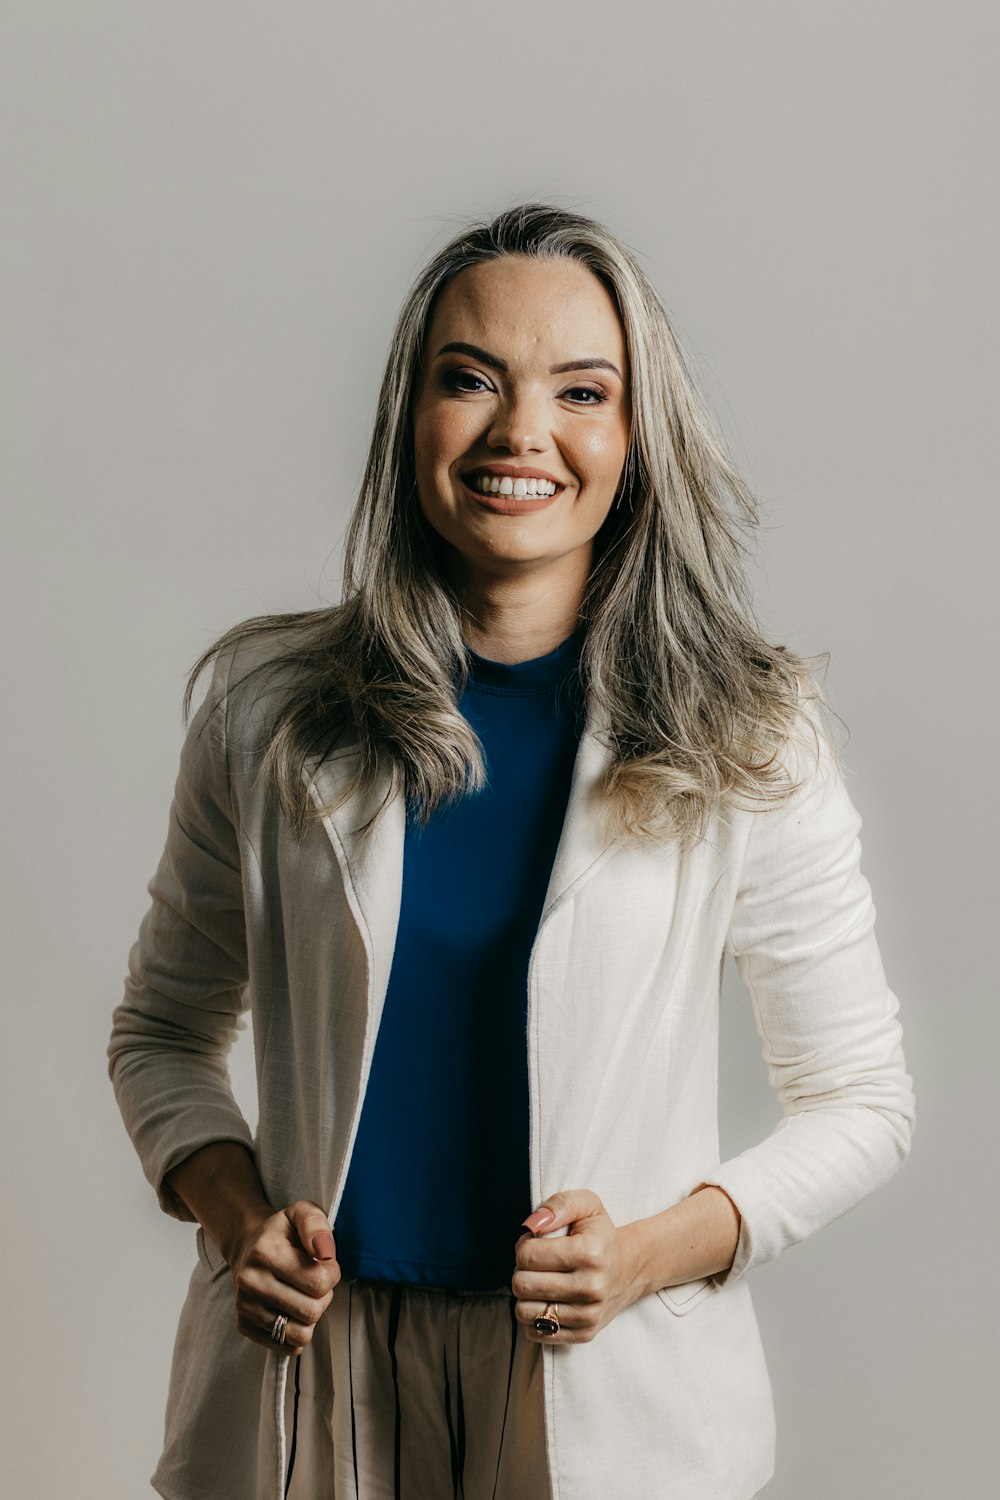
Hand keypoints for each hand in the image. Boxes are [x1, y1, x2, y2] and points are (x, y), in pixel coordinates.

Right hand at [228, 1200, 340, 1355]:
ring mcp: (245, 1307)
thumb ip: (316, 1225)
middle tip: (314, 1281)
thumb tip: (325, 1253)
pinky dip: (297, 1332)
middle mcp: (250, 1282)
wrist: (247, 1247)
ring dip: (312, 1317)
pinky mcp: (244, 1326)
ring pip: (301, 1334)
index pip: (318, 1282)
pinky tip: (292, 1309)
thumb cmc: (282, 1233)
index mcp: (265, 1252)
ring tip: (305, 1296)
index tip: (325, 1264)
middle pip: (312, 1311)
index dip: (332, 1273)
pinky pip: (288, 1347)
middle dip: (323, 1296)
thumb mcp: (302, 1213)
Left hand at [511, 1189, 643, 1343]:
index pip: (526, 1255)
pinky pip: (535, 1332)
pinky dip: (534, 1316)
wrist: (627, 1269)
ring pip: (524, 1312)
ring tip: (541, 1282)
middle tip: (537, 1264)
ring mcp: (588, 1315)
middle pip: (522, 1285)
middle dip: (521, 1270)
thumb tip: (531, 1225)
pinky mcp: (584, 1334)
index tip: (537, 1243)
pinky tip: (548, 1300)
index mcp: (590, 1253)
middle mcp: (591, 1288)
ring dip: (526, 1295)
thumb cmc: (599, 1235)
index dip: (524, 1245)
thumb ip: (558, 1205)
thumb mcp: (586, 1205)